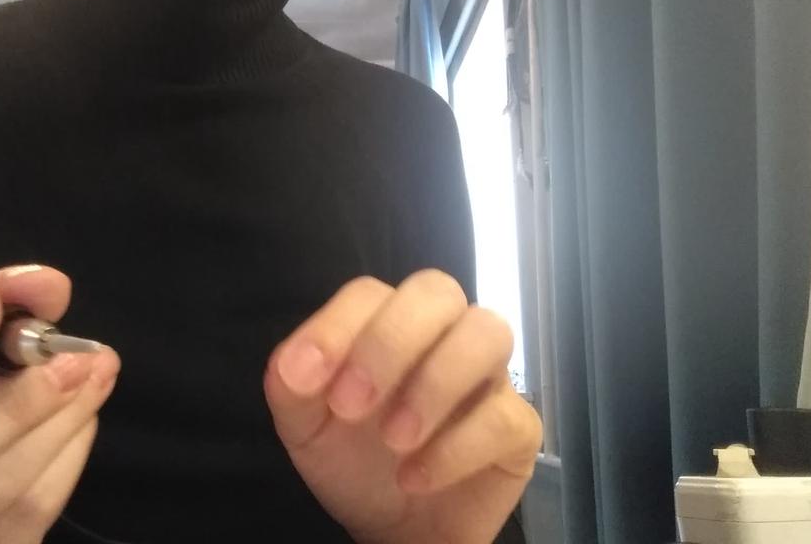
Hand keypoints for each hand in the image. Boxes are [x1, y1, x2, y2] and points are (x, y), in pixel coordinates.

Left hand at [264, 271, 541, 543]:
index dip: (336, 327)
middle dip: (390, 341)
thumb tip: (294, 365)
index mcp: (386, 322)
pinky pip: (505, 416)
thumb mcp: (305, 426)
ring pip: (489, 331)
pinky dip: (456, 448)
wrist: (392, 527)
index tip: (306, 378)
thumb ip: (292, 387)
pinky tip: (415, 478)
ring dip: (435, 382)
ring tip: (395, 441)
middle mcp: (444, 333)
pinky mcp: (518, 428)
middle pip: (436, 290)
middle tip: (353, 405)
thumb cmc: (352, 459)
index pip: (369, 293)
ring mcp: (488, 375)